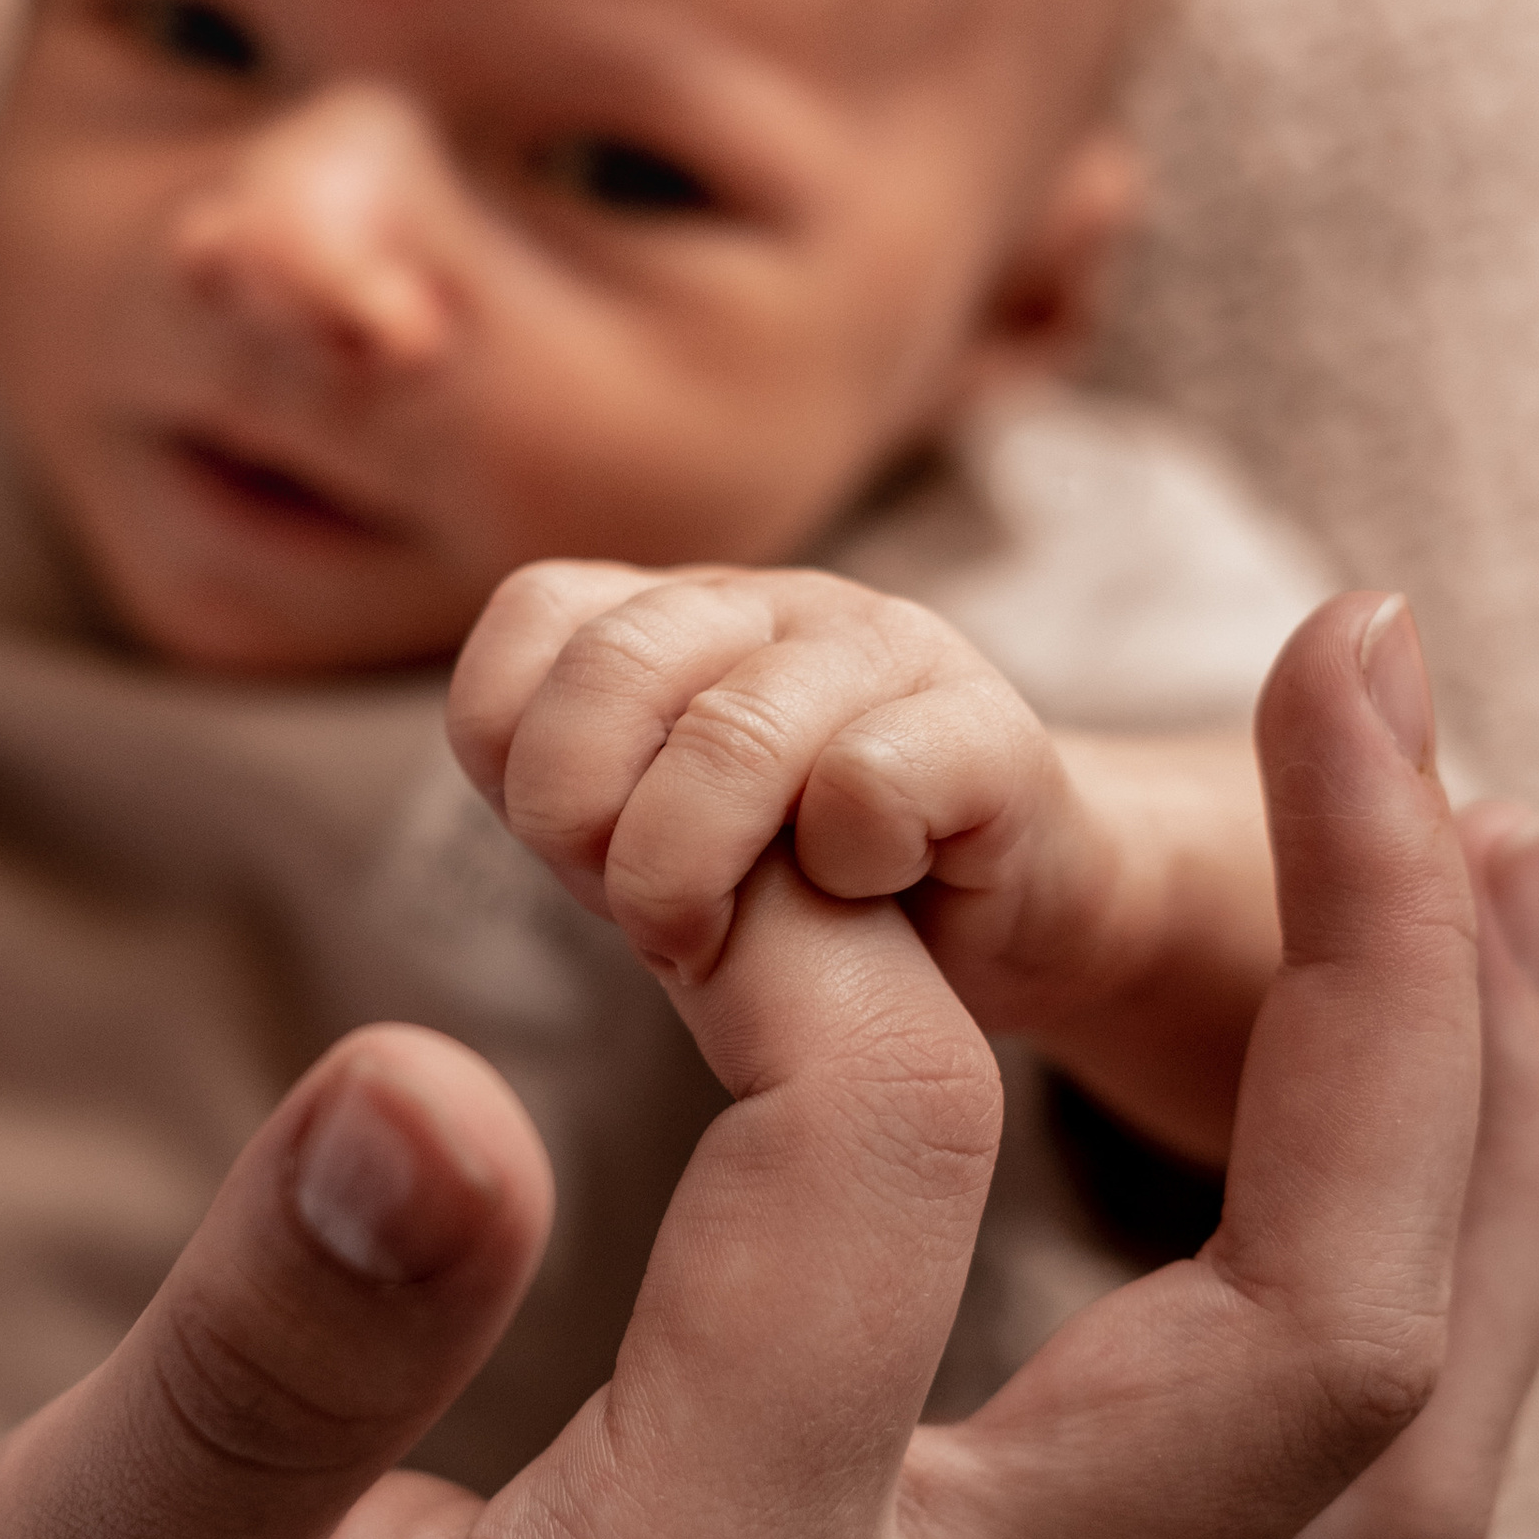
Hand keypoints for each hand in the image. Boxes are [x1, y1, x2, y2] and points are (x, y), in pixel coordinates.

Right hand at [0, 595, 1538, 1538]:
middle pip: (1324, 1354)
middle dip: (1390, 982)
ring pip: (1372, 1448)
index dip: (787, 916)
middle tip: (1362, 660)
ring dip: (1464, 1123)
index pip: (870, 1169)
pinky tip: (1348, 1088)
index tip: (660, 803)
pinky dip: (1383, 1247)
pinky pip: (1293, 1488)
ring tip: (1477, 829)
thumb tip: (438, 1076)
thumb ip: (270, 1358)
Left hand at [452, 557, 1279, 1152]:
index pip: (532, 618)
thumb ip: (582, 804)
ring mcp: (889, 654)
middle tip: (639, 916)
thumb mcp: (661, 853)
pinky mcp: (993, 734)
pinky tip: (872, 894)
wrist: (1017, 920)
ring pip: (733, 732)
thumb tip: (528, 790)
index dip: (521, 757)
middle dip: (589, 823)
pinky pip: (871, 783)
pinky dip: (844, 869)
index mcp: (674, 613)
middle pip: (612, 666)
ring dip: (693, 870)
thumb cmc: (810, 898)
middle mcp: (774, 604)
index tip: (574, 853)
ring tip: (719, 933)